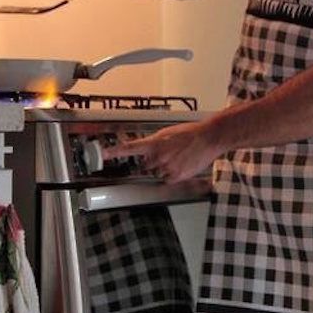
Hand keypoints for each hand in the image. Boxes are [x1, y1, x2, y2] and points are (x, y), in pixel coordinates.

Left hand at [102, 121, 220, 183]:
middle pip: (145, 165)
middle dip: (151, 162)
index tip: (104, 154)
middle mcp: (158, 156)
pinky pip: (167, 179)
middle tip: (165, 155)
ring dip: (163, 169)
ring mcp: (166, 168)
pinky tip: (181, 165)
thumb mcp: (168, 134)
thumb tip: (147, 150)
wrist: (208, 138)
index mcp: (154, 143)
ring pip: (157, 173)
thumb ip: (154, 143)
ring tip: (177, 158)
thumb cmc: (190, 133)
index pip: (130, 148)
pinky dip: (172, 175)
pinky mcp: (175, 177)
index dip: (115, 151)